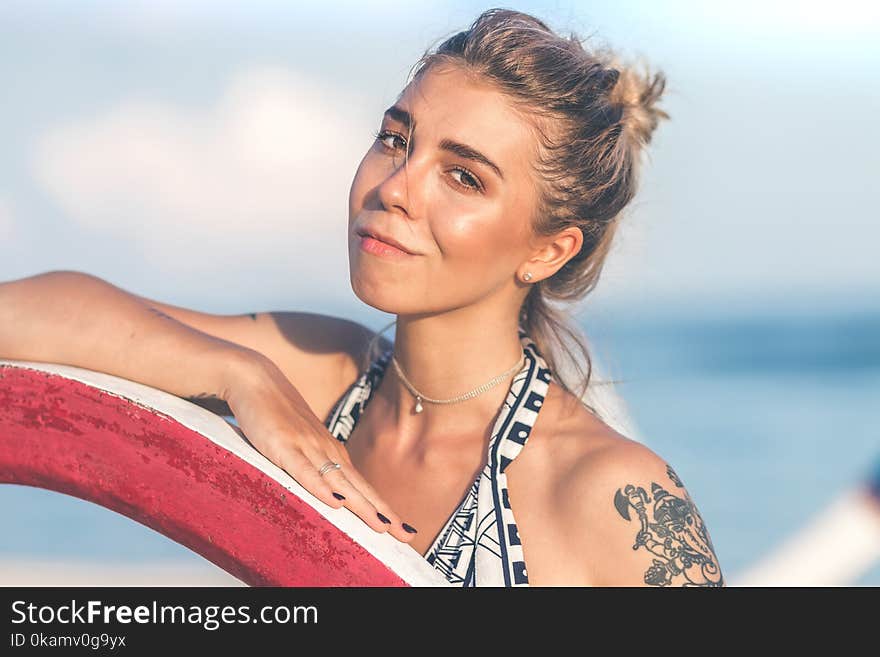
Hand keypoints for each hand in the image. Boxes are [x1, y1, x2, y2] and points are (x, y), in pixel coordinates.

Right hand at [222, 351, 417, 545]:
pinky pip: (305, 470)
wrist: (255, 380)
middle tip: (407, 535)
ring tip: (383, 527)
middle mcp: (326, 450)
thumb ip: (312, 465)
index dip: (382, 507)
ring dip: (362, 505)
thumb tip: (327, 490)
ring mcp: (306, 447)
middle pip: (359, 487)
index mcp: (331, 452)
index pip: (362, 485)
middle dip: (383, 512)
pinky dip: (321, 487)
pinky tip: (336, 503)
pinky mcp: (283, 446)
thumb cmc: (276, 414)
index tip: (402, 529)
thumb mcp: (298, 444)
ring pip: (339, 482)